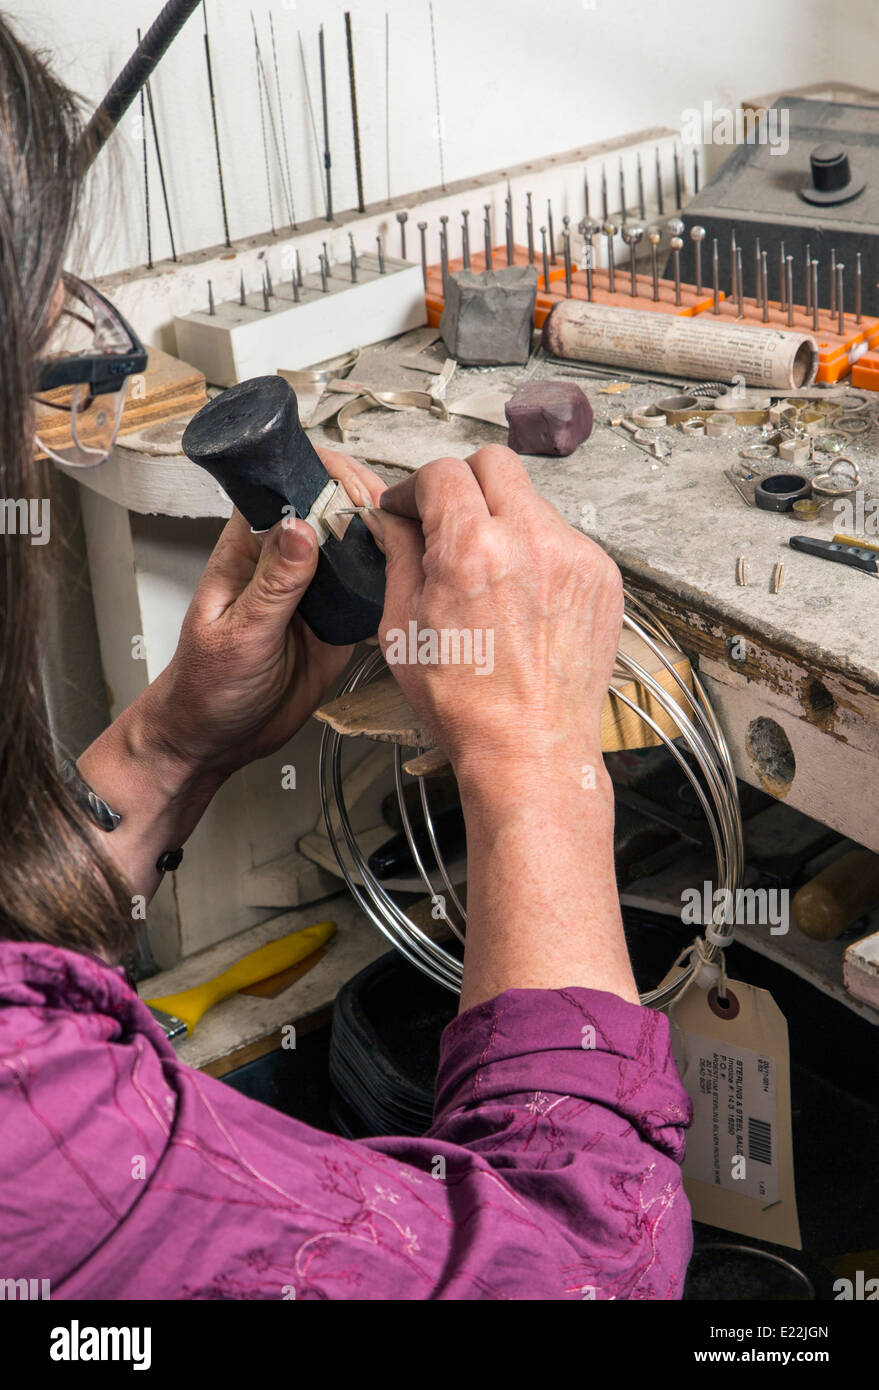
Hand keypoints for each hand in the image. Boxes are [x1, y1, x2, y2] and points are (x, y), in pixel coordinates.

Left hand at [141, 448, 386, 780]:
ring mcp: (313, 591)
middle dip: (366, 506)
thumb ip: (273, 583)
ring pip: (356, 547)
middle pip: (332, 508)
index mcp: (248, 549)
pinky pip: (369, 594)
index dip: (323, 474)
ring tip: (407, 551)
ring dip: (383, 544)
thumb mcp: (239, 634)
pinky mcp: (336, 622)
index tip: (354, 490)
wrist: (215, 741)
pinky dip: (389, 588)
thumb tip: (300, 526)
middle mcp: (284, 562)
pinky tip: (403, 590)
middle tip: (390, 526)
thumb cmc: (204, 686)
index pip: (285, 485)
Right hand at [368, 444, 622, 789]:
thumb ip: (398, 559)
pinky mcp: (601, 576)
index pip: (441, 472)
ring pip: (531, 501)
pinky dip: (538, 553)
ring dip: (504, 520)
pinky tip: (523, 597)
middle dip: (463, 483)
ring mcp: (574, 555)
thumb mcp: (403, 629)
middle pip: (494, 463)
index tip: (407, 509)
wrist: (531, 749)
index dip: (414, 488)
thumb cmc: (468, 706)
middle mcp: (530, 540)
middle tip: (448, 520)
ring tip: (489, 574)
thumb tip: (389, 522)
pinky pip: (563, 538)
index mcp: (471, 550)